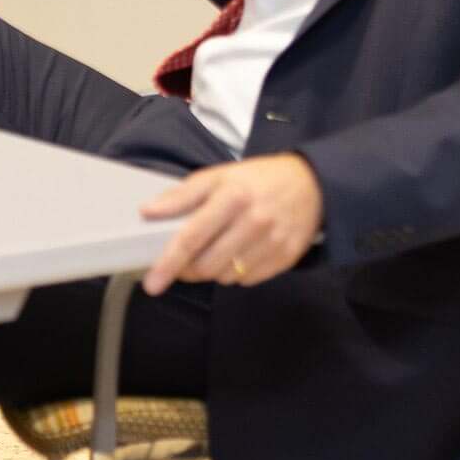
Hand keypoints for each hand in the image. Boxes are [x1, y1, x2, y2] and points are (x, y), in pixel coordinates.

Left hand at [139, 154, 324, 294]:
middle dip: (189, 269)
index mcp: (232, 197)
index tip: (153, 283)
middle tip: (186, 260)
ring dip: (213, 270)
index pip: (192, 237)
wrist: (312, 184)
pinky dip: (236, 273)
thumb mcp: (218, 176)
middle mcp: (253, 221)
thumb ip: (182, 195)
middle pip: (207, 264)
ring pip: (226, 276)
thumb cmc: (257, 179)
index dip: (169, 263)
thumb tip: (148, 212)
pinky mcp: (286, 257)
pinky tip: (240, 253)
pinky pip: (248, 280)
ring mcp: (273, 242)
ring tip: (218, 249)